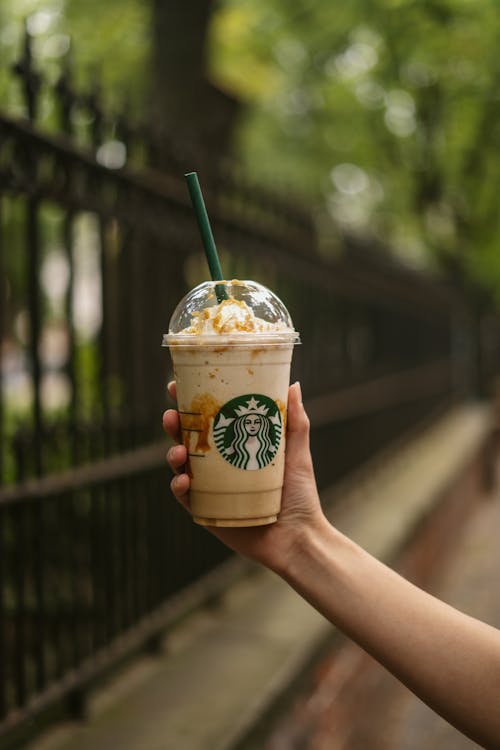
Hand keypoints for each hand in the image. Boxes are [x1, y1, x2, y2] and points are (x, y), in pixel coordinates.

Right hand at [162, 382, 325, 571]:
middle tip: (171, 416)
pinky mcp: (206, 511)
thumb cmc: (300, 495)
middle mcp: (218, 464)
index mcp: (235, 445)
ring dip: (172, 453)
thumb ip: (296, 422)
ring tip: (178, 451)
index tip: (176, 386)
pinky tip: (185, 480)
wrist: (298, 537)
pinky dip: (179, 486)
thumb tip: (294, 384)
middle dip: (173, 424)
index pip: (207, 419)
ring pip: (180, 465)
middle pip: (186, 438)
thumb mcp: (298, 453)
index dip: (188, 402)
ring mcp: (209, 487)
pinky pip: (184, 497)